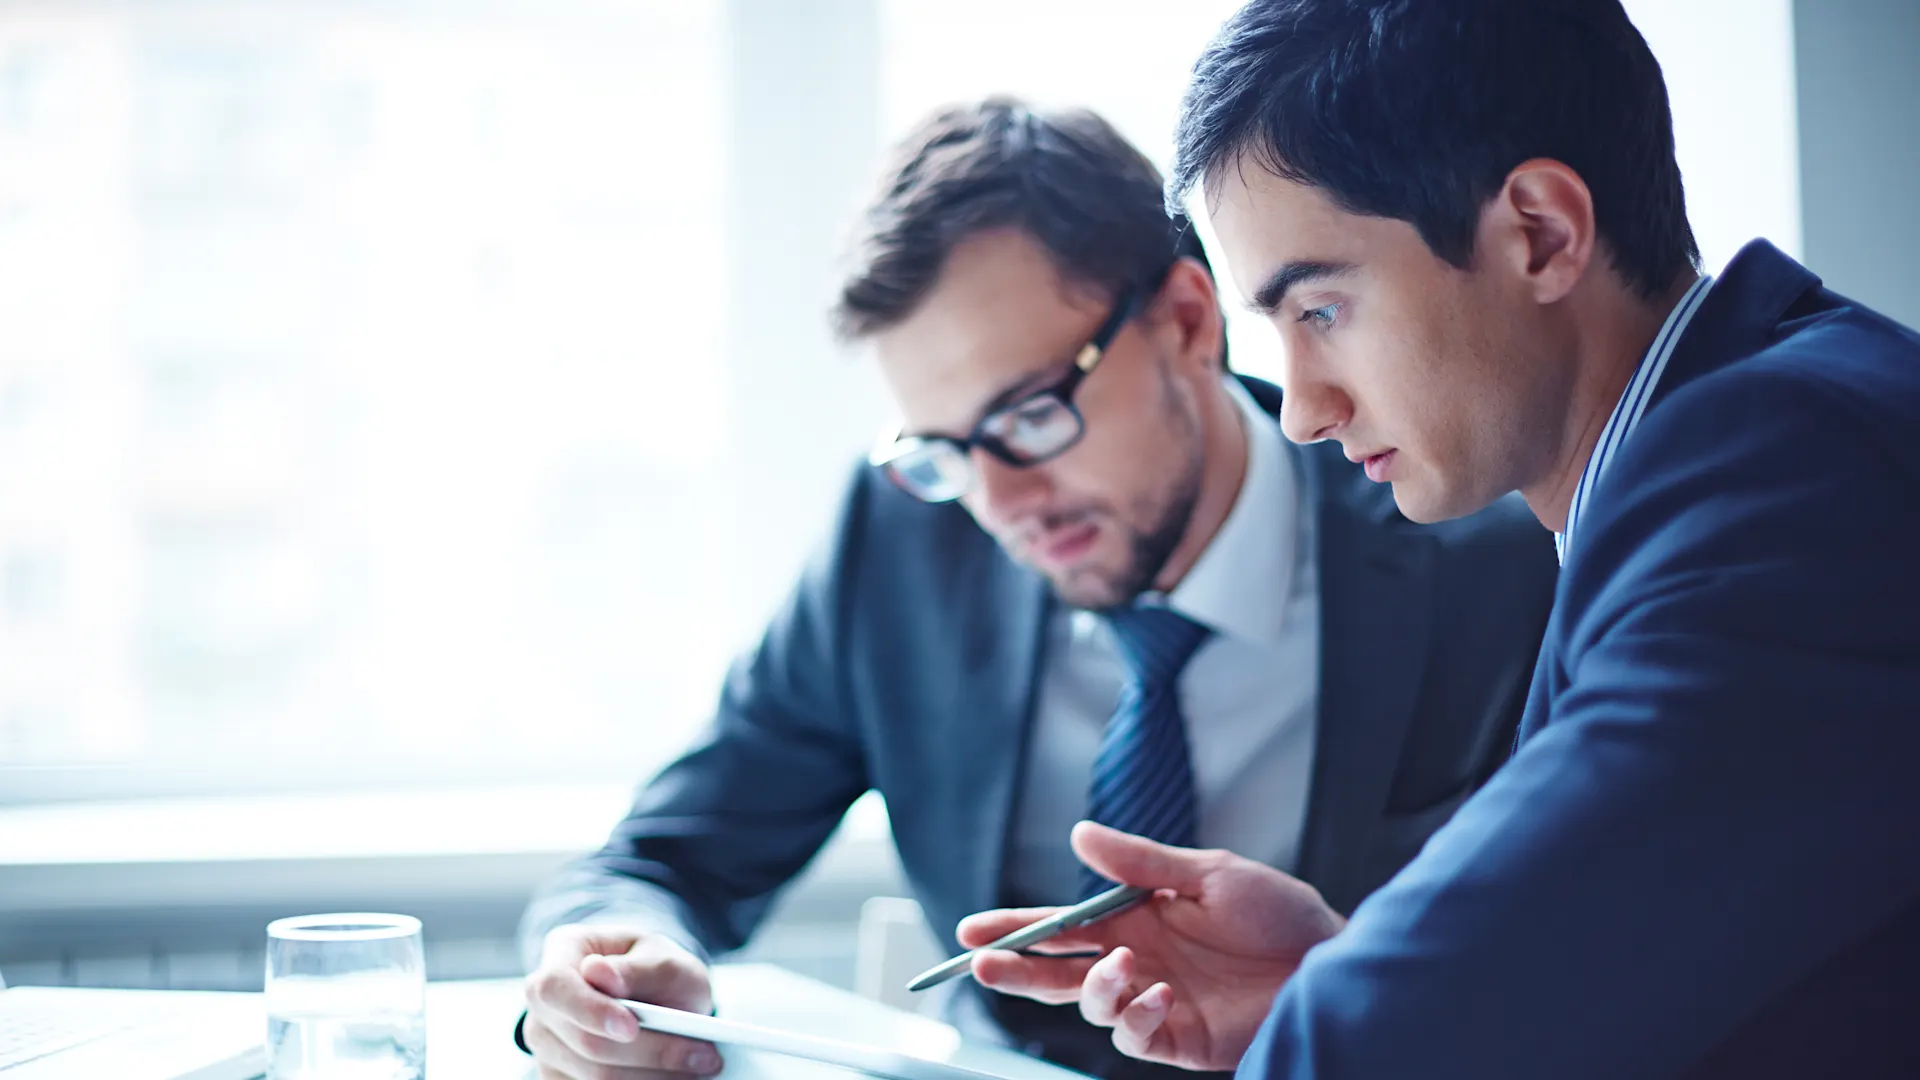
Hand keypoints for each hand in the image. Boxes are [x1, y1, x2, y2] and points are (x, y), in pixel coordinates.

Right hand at [522, 924, 721, 1079]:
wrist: (658, 998)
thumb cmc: (658, 970)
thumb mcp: (664, 958)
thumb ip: (638, 968)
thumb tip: (598, 973)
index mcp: (563, 953)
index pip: (554, 986)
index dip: (589, 1010)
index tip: (631, 1027)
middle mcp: (545, 1004)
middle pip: (581, 1041)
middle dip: (647, 1052)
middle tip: (702, 1055)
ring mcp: (547, 1045)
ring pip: (592, 1076)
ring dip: (651, 1075)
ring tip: (697, 1065)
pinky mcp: (560, 1078)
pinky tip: (673, 1076)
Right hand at [957, 821, 1344, 1071]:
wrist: (1332, 961)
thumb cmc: (1278, 911)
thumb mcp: (1209, 873)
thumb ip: (1140, 862)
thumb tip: (1077, 835)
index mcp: (1136, 917)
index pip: (1062, 926)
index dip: (1015, 929)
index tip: (971, 931)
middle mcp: (1137, 961)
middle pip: (1059, 972)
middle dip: (1017, 970)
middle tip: (981, 966)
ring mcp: (1156, 1001)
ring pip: (1091, 1006)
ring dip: (1093, 988)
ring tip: (1123, 966)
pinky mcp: (1180, 1038)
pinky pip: (1134, 1035)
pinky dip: (1135, 1015)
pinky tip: (1157, 992)